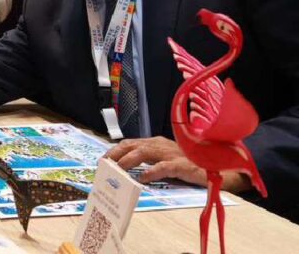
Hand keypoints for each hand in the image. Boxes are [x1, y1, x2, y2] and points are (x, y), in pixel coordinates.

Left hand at [105, 136, 251, 192]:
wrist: (219, 167)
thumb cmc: (190, 163)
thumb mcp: (166, 159)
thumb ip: (150, 161)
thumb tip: (129, 170)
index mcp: (156, 143)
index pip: (130, 143)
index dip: (115, 150)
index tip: (102, 159)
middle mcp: (161, 145)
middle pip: (132, 145)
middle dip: (115, 154)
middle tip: (104, 165)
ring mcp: (172, 154)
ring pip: (144, 153)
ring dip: (128, 161)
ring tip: (117, 170)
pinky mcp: (183, 165)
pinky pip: (165, 167)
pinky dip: (152, 171)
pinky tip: (143, 178)